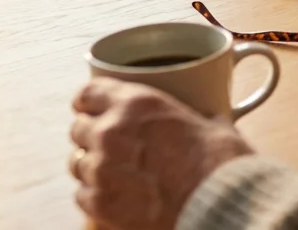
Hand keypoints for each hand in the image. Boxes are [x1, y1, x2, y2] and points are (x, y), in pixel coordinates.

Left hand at [69, 78, 252, 229]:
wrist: (219, 203)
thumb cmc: (221, 162)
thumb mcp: (211, 122)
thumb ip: (190, 117)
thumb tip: (203, 119)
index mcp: (136, 103)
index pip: (87, 94)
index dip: (88, 103)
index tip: (91, 109)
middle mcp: (111, 131)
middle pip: (78, 129)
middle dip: (92, 136)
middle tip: (115, 147)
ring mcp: (102, 169)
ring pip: (76, 163)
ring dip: (93, 167)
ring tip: (118, 175)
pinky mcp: (99, 203)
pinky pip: (82, 195)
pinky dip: (97, 195)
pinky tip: (120, 196)